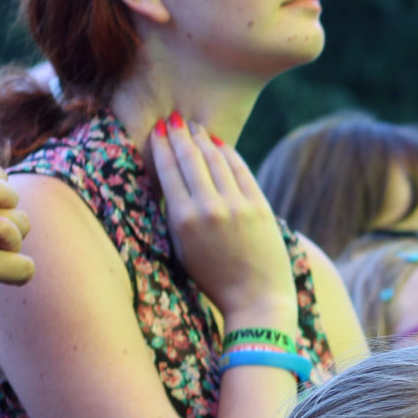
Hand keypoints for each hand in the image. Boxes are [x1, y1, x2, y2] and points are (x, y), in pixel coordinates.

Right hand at [146, 113, 294, 327]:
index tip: (158, 130)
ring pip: (216, 160)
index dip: (162, 146)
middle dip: (181, 136)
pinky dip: (228, 153)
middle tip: (174, 119)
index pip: (168, 171)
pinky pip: (241, 170)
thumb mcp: (182, 249)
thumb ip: (175, 215)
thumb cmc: (213, 278)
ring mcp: (237, 205)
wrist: (256, 298)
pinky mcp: (260, 206)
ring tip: (194, 126)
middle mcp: (209, 208)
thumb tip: (170, 180)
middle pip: (191, 159)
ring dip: (203, 139)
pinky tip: (219, 143)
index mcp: (183, 220)